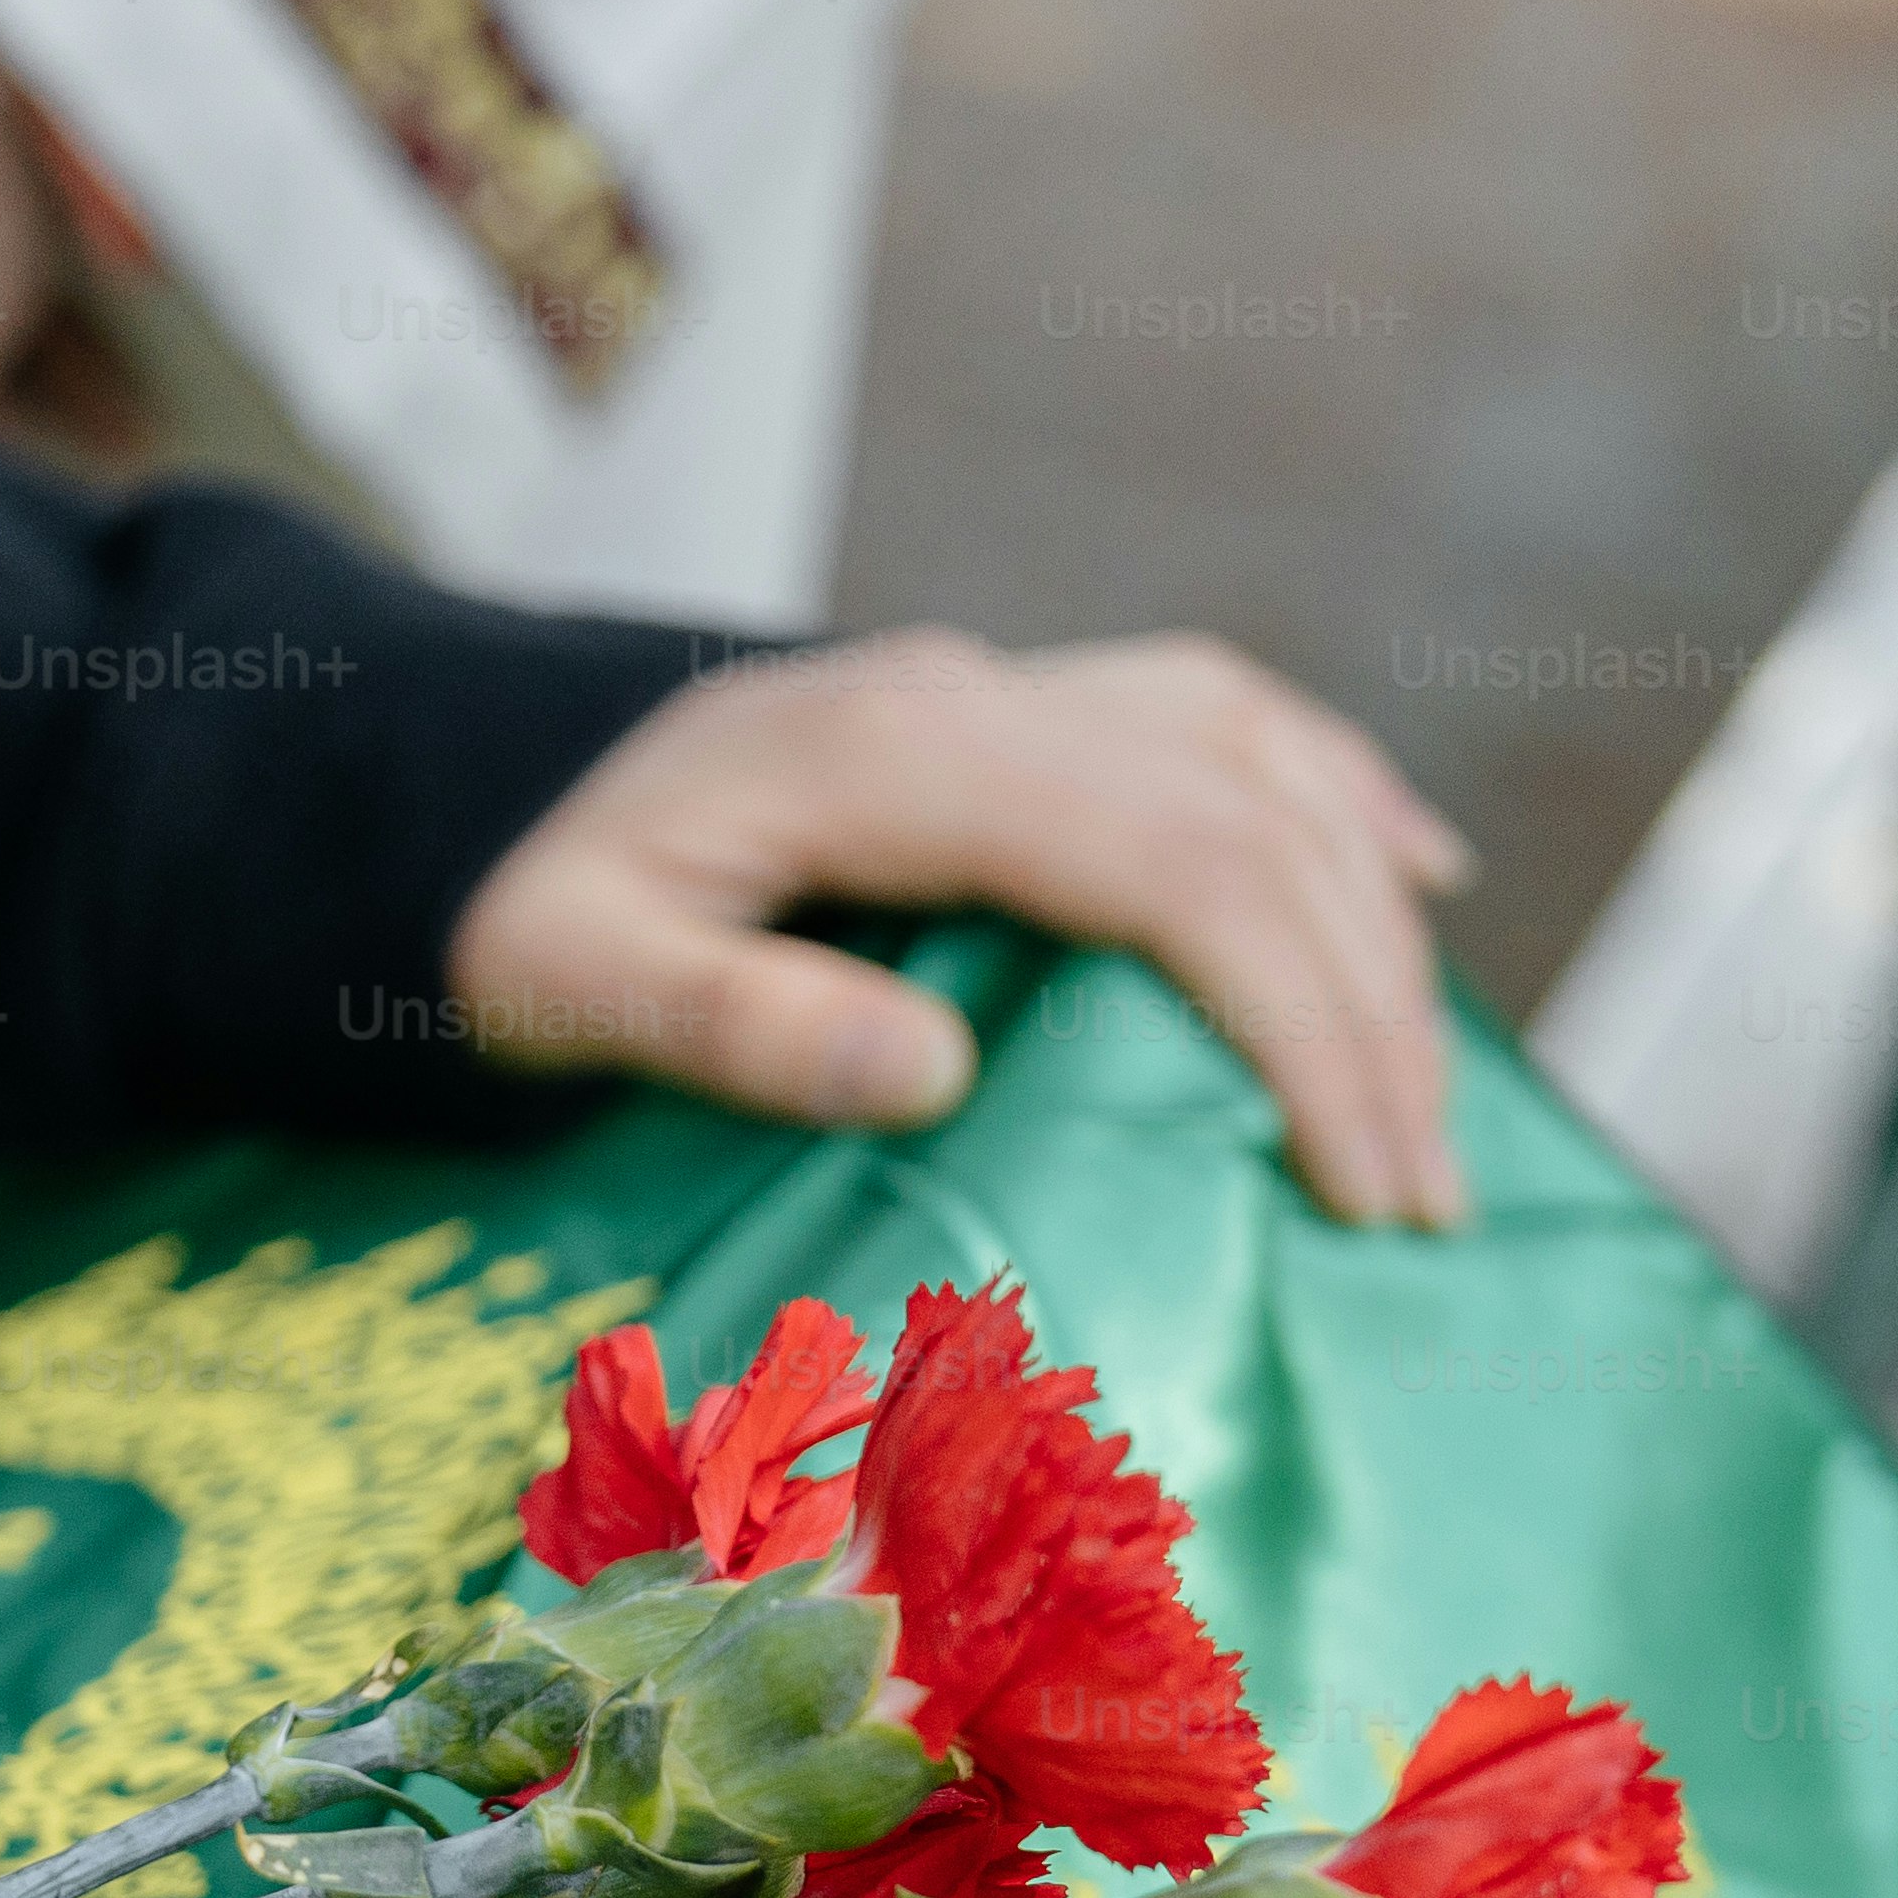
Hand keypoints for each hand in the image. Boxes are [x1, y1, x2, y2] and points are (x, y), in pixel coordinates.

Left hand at [444, 632, 1481, 1229]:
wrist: (470, 796)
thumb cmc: (512, 911)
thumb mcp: (561, 981)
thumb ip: (729, 1024)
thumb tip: (931, 1076)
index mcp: (897, 758)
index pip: (1177, 868)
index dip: (1300, 1018)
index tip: (1361, 1183)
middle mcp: (981, 698)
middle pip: (1254, 825)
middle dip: (1369, 1013)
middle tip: (1420, 1204)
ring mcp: (1008, 693)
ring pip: (1264, 765)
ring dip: (1372, 925)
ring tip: (1427, 1108)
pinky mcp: (1019, 717)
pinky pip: (1221, 726)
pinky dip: (1330, 798)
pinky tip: (1410, 883)